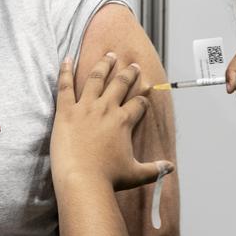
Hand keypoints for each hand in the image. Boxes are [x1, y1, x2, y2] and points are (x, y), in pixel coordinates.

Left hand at [50, 53, 174, 190]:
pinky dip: (65, 71)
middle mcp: (107, 109)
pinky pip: (65, 86)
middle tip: (133, 66)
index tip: (144, 95)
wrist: (82, 180)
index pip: (138, 104)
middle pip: (121, 84)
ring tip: (109, 55)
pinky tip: (66, 59)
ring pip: (96, 78)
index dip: (143, 99)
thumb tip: (170, 169)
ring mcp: (85, 108)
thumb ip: (154, 169)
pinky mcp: (66, 111)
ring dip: (104, 65)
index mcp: (124, 121)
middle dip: (129, 74)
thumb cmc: (108, 178)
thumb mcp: (136, 174)